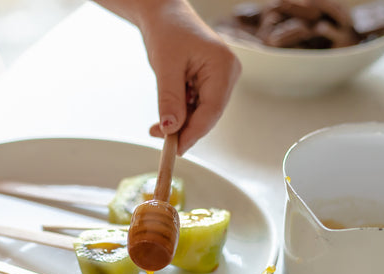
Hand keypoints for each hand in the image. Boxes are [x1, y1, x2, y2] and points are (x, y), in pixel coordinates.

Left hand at [140, 1, 240, 154]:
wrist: (163, 14)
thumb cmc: (167, 31)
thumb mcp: (165, 66)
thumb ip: (169, 99)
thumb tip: (171, 129)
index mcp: (224, 67)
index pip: (212, 110)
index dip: (193, 132)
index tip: (175, 148)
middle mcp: (228, 74)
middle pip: (208, 115)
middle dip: (184, 130)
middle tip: (159, 139)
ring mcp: (221, 79)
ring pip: (201, 113)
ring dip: (180, 124)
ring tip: (155, 127)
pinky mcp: (210, 83)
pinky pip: (196, 106)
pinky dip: (180, 114)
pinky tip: (165, 117)